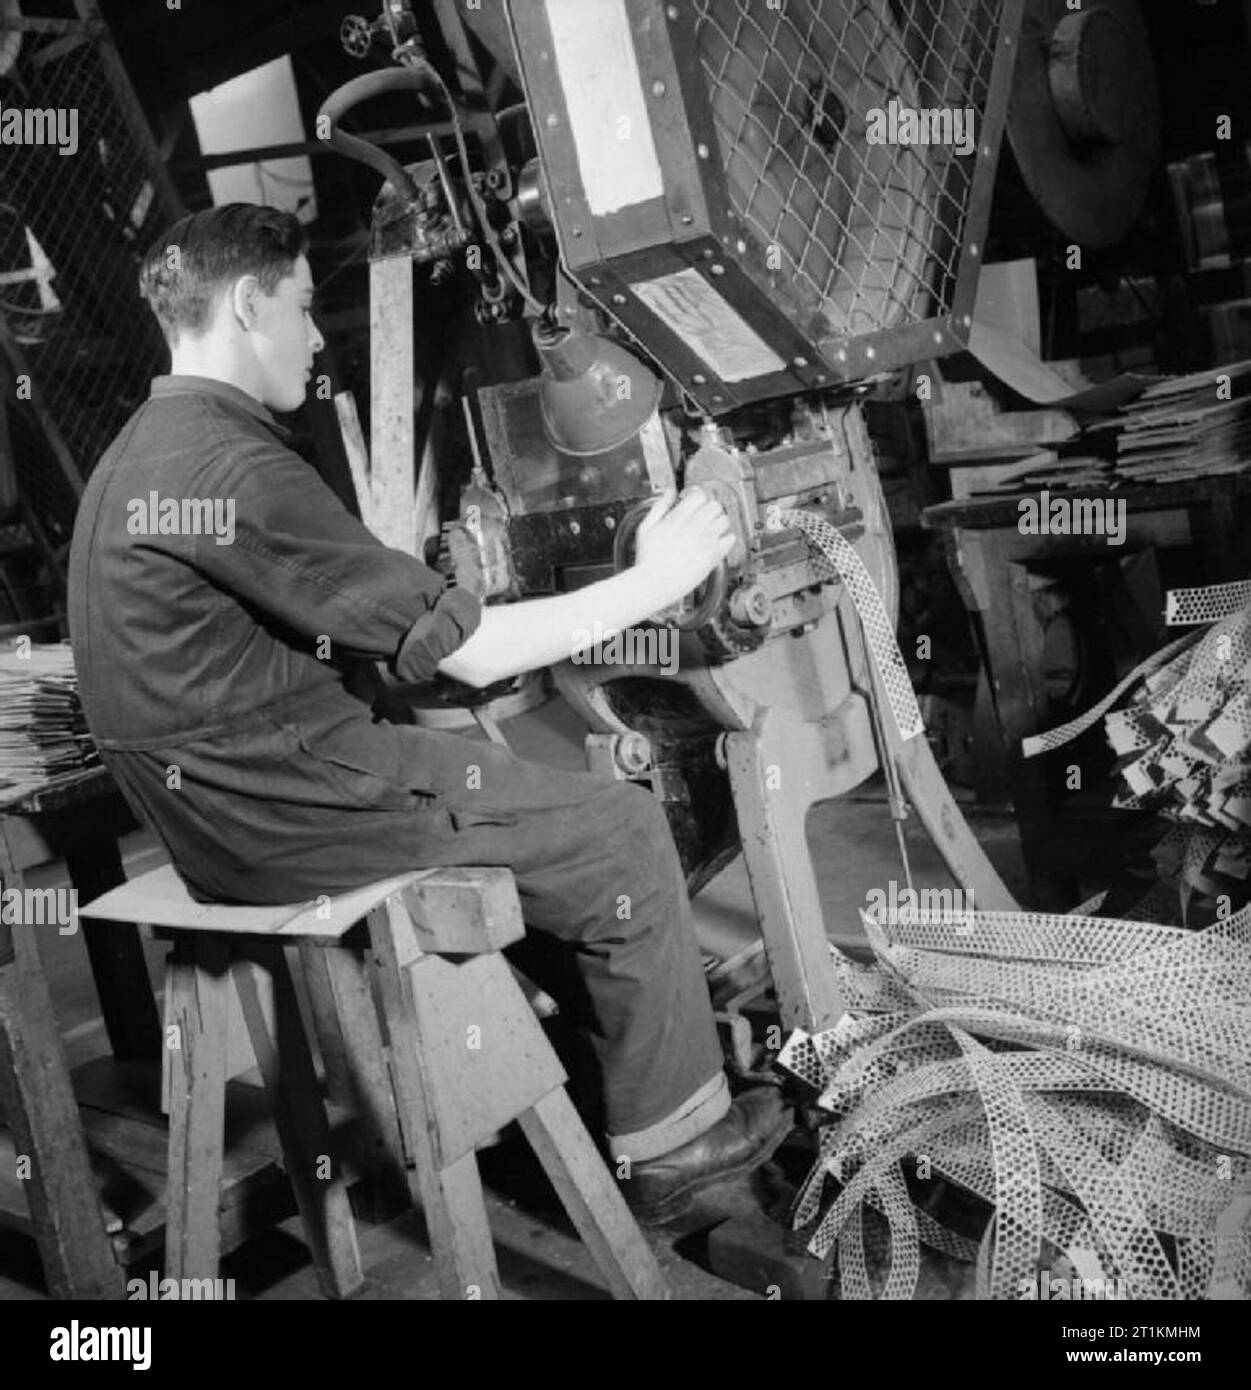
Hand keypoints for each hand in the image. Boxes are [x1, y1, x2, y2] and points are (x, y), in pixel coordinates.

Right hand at [632, 487, 734, 607]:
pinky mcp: (713, 555)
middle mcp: (694, 525)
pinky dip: (726, 540)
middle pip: (715, 505)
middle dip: (710, 511)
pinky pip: (731, 538)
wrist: (654, 584)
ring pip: (725, 520)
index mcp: (678, 516)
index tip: (696, 508)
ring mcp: (705, 540)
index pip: (700, 496)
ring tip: (711, 533)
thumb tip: (670, 491)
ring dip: (719, 524)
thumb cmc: (647, 559)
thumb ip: (659, 506)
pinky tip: (717, 545)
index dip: (699, 501)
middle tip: (705, 521)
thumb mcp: (646, 528)